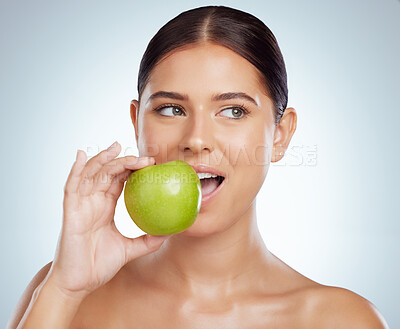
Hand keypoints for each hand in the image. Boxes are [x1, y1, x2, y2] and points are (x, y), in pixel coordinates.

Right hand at [48, 141, 169, 297]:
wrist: (79, 284)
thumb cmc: (99, 265)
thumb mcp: (130, 250)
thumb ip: (148, 240)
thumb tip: (171, 232)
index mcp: (105, 207)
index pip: (119, 180)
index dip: (132, 169)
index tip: (151, 164)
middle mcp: (93, 201)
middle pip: (107, 172)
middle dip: (124, 161)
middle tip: (145, 157)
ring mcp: (81, 204)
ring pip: (91, 174)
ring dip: (103, 159)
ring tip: (117, 147)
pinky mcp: (70, 211)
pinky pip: (71, 186)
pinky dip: (75, 169)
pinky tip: (80, 154)